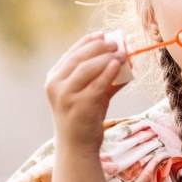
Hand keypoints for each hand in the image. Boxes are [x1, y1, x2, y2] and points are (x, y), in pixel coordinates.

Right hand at [45, 31, 126, 152]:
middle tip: (116, 43)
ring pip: (86, 68)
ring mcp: (66, 96)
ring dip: (106, 57)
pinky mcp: (80, 106)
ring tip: (122, 53)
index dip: (88, 42)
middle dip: (99, 47)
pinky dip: (109, 72)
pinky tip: (119, 65)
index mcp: (54, 78)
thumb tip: (127, 58)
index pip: (71, 54)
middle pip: (78, 58)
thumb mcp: (90, 93)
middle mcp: (56, 85)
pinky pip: (97, 84)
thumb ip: (104, 76)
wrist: (77, 146)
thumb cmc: (85, 117)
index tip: (103, 34)